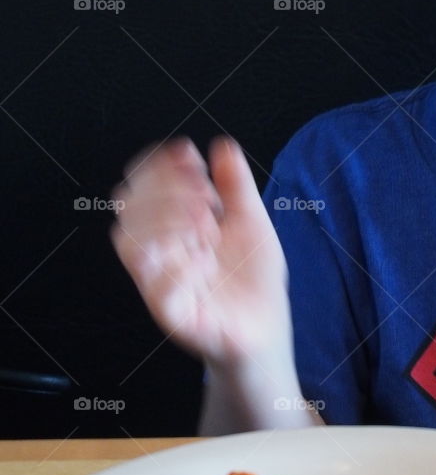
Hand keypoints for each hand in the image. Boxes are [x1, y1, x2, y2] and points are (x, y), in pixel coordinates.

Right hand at [110, 137, 290, 368]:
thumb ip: (236, 185)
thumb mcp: (252, 221)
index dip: (158, 165)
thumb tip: (221, 146)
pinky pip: (158, 289)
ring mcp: (162, 282)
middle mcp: (161, 251)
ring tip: (208, 230)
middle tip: (207, 199)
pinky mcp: (175, 316)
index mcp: (174, 225)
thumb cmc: (253, 277)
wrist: (268, 328)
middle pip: (128, 206)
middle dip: (165, 190)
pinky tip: (207, 263)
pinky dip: (182, 268)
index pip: (141, 185)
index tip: (189, 156)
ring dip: (169, 224)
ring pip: (133, 243)